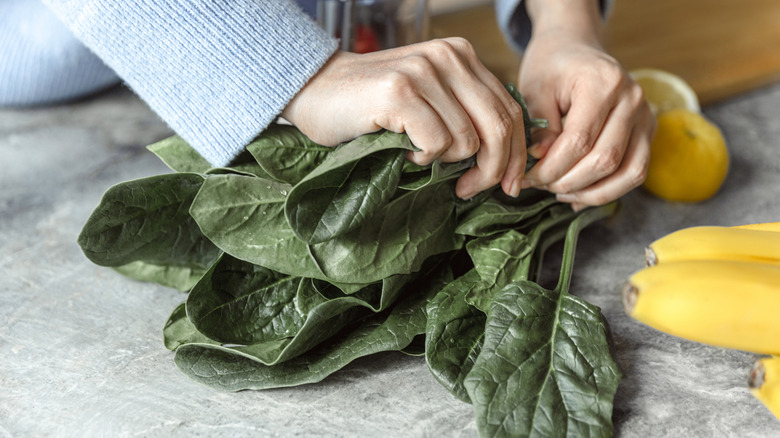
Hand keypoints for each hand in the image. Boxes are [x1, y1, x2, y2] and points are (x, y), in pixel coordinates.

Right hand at [281, 38, 526, 199]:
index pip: (510, 111)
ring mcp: (424, 71)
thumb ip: (465, 115)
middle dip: (492, 171)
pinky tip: (401, 150)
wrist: (315, 90)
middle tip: (469, 190)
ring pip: (468, 141)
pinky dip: (421, 158)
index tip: (509, 185)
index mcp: (462, 56)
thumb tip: (507, 161)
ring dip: (446, 163)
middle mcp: (448, 57)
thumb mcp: (430, 102)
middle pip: (498, 128)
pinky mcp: (401, 92)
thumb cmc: (372, 107)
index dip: (517, 155)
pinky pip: (437, 144)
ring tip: (417, 156)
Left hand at [520, 1, 654, 209]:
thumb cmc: (551, 68)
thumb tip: (541, 161)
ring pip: (628, 173)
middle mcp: (632, 99)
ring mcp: (645, 116)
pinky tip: (579, 194)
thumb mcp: (535, 90)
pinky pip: (635, 171)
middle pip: (605, 160)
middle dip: (567, 182)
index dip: (551, 168)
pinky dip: (608, 190)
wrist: (574, 49)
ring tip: (559, 192)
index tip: (526, 177)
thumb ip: (540, 128)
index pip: (579, 141)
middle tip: (539, 186)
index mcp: (603, 83)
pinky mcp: (648, 131)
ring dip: (591, 193)